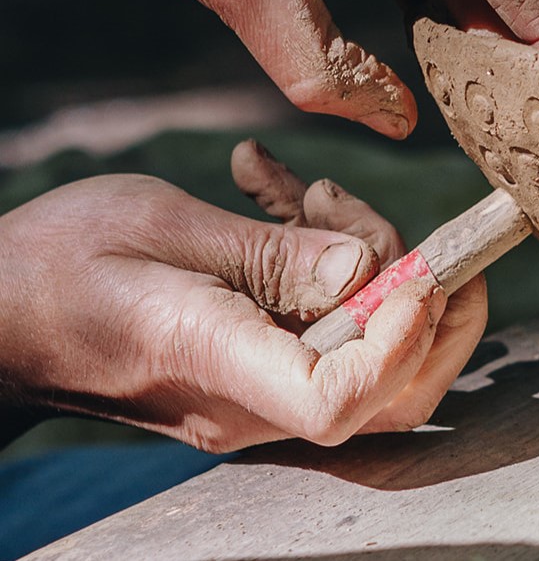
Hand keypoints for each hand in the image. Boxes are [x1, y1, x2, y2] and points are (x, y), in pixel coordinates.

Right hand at [0, 157, 486, 451]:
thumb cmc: (55, 261)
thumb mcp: (165, 226)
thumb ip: (275, 254)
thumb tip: (371, 274)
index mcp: (216, 363)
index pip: (341, 399)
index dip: (403, 338)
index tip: (417, 266)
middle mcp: (246, 400)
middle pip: (390, 394)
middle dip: (430, 305)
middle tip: (372, 216)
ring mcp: (253, 390)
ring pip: (368, 353)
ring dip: (370, 263)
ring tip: (309, 191)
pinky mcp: (254, 365)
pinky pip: (321, 326)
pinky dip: (324, 263)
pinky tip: (276, 193)